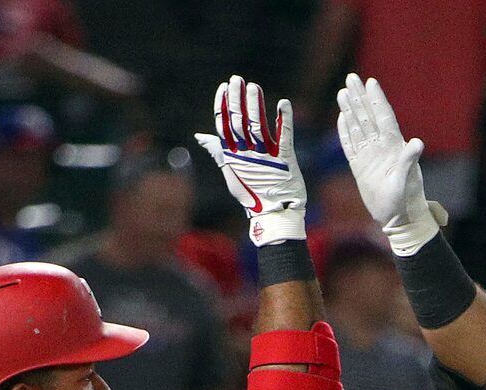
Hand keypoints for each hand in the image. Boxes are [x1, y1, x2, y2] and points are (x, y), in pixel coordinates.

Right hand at [196, 75, 307, 245]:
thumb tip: (200, 136)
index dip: (223, 105)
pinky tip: (283, 103)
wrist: (273, 214)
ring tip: (253, 86)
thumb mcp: (231, 172)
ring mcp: (265, 157)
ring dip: (255, 105)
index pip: (224, 126)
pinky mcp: (285, 161)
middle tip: (237, 79)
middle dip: (237, 99)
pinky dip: (284, 120)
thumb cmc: (251, 193)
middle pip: (238, 122)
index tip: (223, 87)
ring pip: (257, 126)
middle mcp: (246, 155)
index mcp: (232, 156)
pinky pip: (284, 137)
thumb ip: (218, 151)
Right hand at [335, 72, 443, 253]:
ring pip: (358, 127)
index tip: (370, 81)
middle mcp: (381, 148)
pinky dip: (345, 132)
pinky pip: (350, 145)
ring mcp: (370, 156)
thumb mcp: (408, 181)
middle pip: (368, 116)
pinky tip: (341, 118)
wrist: (399, 219)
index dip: (376, 99)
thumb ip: (410, 161)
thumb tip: (417, 143)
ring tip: (343, 92)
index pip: (383, 117)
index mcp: (393, 147)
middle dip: (359, 97)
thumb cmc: (407, 201)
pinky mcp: (360, 168)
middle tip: (351, 77)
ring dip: (350, 110)